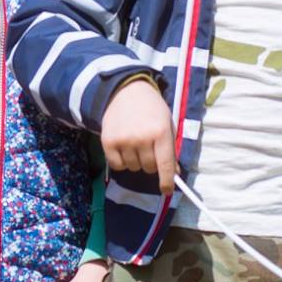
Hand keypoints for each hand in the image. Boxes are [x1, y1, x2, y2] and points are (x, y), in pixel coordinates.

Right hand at [100, 77, 175, 191]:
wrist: (125, 91)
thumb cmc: (151, 109)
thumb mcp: (166, 124)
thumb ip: (170, 149)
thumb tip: (173, 174)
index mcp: (161, 132)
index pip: (165, 165)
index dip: (167, 182)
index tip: (166, 190)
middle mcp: (142, 138)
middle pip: (148, 168)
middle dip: (151, 163)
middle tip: (148, 149)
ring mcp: (124, 140)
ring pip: (133, 168)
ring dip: (136, 161)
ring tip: (135, 144)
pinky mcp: (108, 142)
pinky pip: (117, 165)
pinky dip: (121, 162)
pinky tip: (124, 148)